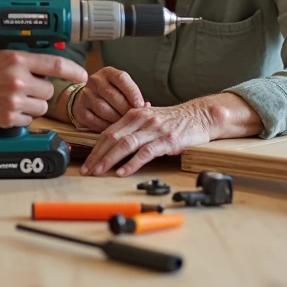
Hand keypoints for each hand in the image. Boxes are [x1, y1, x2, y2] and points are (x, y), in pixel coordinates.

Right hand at [0, 50, 86, 128]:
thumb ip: (22, 61)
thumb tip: (46, 66)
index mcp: (18, 59)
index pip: (56, 64)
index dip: (74, 70)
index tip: (84, 75)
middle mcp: (19, 79)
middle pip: (50, 91)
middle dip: (41, 92)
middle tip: (24, 89)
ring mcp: (14, 100)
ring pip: (42, 108)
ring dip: (33, 106)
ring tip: (14, 99)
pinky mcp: (8, 118)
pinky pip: (29, 121)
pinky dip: (21, 118)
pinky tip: (6, 109)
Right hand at [70, 67, 146, 131]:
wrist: (86, 98)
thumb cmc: (111, 94)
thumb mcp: (122, 89)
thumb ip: (133, 96)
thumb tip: (146, 107)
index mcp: (108, 73)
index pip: (121, 79)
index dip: (133, 92)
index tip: (141, 105)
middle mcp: (95, 81)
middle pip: (112, 95)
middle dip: (125, 109)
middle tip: (134, 119)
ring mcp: (85, 94)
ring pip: (103, 108)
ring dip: (116, 119)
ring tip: (124, 124)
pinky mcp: (79, 109)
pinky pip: (93, 120)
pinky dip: (105, 126)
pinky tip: (112, 128)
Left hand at [81, 100, 217, 177]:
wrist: (199, 116)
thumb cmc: (173, 120)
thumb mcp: (149, 118)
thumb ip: (131, 127)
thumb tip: (112, 142)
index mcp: (133, 114)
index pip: (108, 132)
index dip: (95, 148)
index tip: (87, 162)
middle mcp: (141, 120)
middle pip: (113, 138)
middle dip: (98, 156)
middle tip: (88, 170)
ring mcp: (154, 129)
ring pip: (125, 144)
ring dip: (110, 160)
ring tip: (99, 172)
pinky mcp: (167, 140)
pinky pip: (145, 153)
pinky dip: (132, 163)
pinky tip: (123, 172)